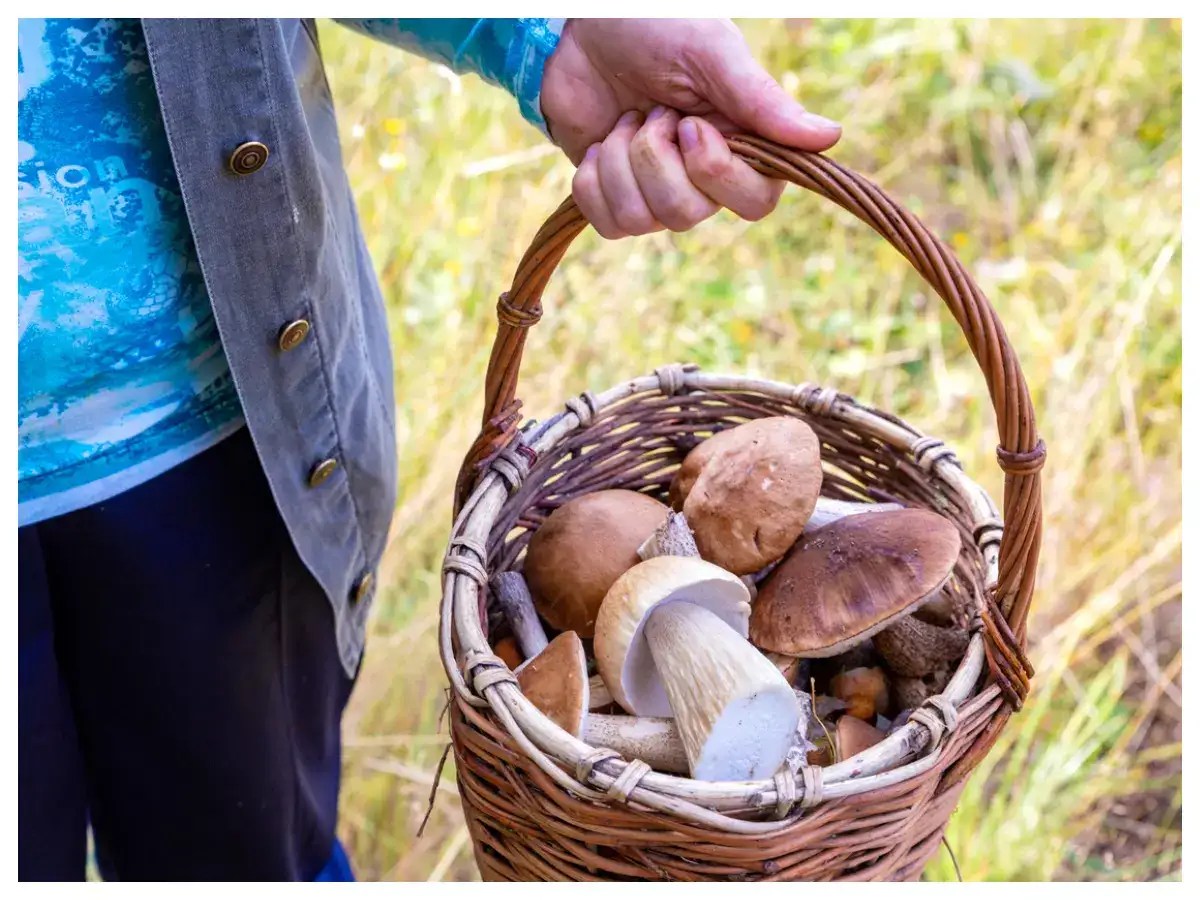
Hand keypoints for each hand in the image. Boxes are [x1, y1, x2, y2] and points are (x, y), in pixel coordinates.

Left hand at [541, 19, 841, 238]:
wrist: (578, 29)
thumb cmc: (653, 27)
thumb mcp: (711, 53)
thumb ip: (762, 100)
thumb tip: (830, 138)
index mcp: (741, 143)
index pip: (756, 202)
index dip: (717, 173)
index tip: (691, 126)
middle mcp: (704, 176)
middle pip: (689, 215)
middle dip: (655, 159)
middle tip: (653, 112)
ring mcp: (657, 191)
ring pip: (643, 221)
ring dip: (621, 161)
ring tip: (627, 120)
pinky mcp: (616, 198)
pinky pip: (610, 224)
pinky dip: (594, 181)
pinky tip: (602, 143)